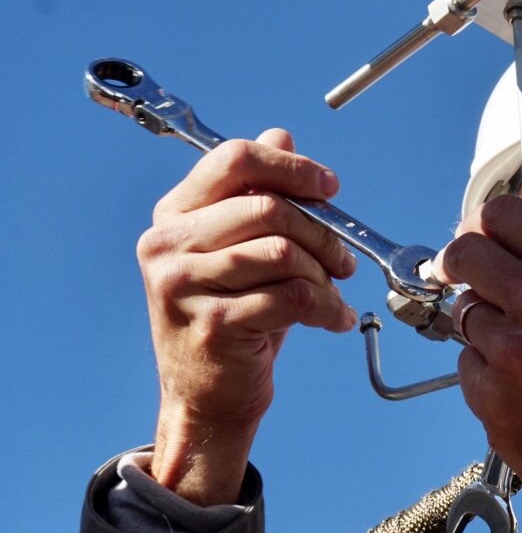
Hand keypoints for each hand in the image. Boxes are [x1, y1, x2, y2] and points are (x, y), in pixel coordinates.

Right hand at [137, 129, 357, 502]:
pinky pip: (291, 298)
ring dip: (324, 274)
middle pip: (268, 207)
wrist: (206, 397)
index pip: (235, 160)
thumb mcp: (240, 247)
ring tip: (334, 293)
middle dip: (322, 231)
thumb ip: (257, 191)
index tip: (329, 187)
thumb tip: (281, 135)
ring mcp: (184, 286)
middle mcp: (167, 245)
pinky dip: (326, 308)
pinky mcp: (213, 326)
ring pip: (284, 253)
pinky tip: (332, 320)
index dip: (291, 167)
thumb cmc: (230, 315)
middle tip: (343, 258)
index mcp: (173, 214)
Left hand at [432, 195, 521, 516]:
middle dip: (462, 260)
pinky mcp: (490, 401)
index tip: (479, 232)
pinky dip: (487, 371)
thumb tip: (507, 242)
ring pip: (464, 312)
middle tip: (462, 270)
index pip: (502, 213)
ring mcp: (509, 356)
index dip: (486, 220)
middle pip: (465, 252)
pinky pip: (468, 365)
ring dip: (484, 322)